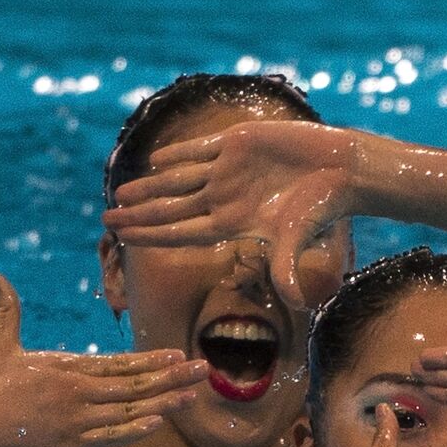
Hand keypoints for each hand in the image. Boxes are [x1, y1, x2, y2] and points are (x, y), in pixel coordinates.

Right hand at [0, 273, 207, 446]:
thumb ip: (6, 309)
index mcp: (66, 367)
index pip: (119, 363)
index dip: (150, 359)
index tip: (177, 354)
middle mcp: (78, 391)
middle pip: (134, 384)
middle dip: (171, 376)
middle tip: (202, 369)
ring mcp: (76, 419)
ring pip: (130, 410)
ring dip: (164, 402)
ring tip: (192, 396)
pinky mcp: (70, 445)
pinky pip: (111, 436)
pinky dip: (136, 429)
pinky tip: (160, 422)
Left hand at [103, 121, 357, 307]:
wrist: (341, 170)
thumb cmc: (321, 208)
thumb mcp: (298, 239)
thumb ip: (287, 269)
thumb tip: (296, 303)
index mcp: (230, 223)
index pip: (179, 231)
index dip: (149, 234)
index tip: (121, 237)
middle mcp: (224, 198)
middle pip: (170, 209)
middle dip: (138, 214)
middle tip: (105, 219)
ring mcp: (228, 171)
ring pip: (178, 180)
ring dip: (149, 186)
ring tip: (121, 192)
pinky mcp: (238, 143)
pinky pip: (200, 150)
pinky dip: (178, 155)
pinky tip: (155, 161)